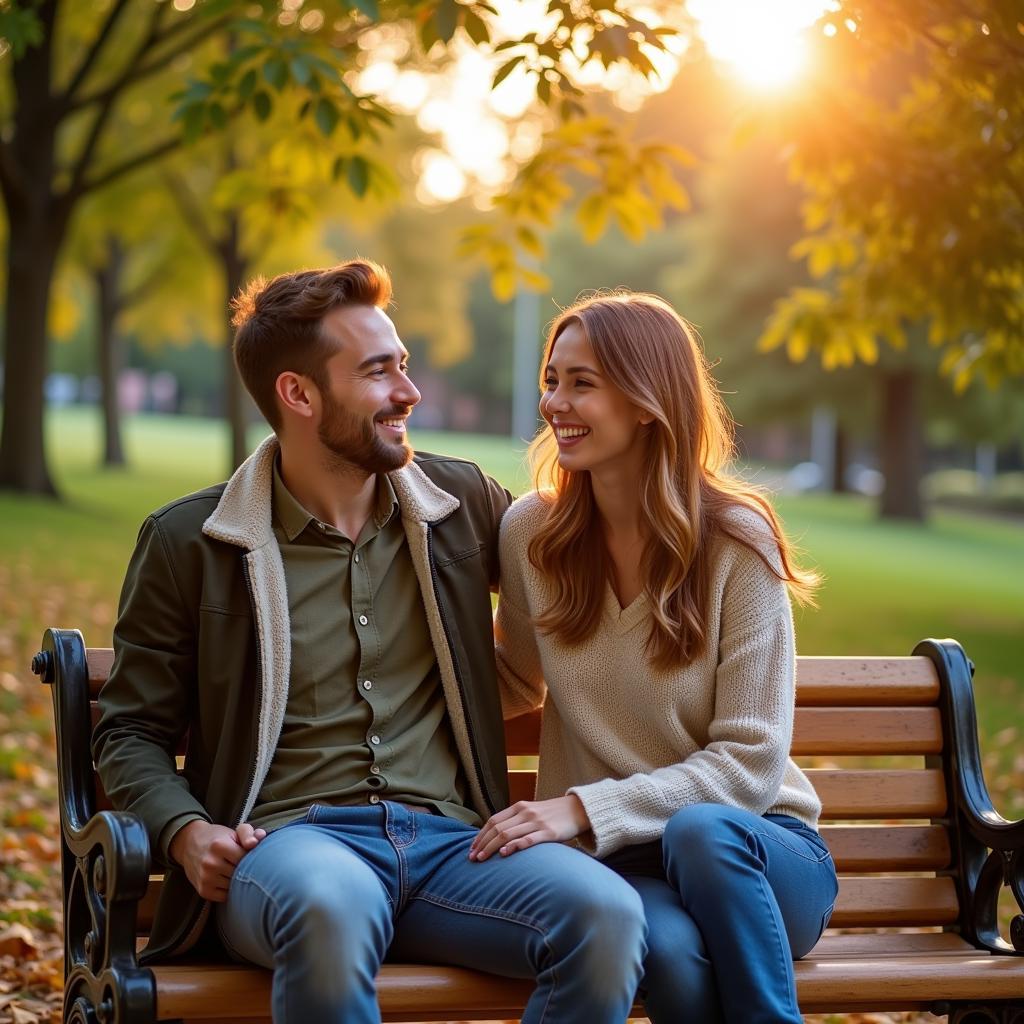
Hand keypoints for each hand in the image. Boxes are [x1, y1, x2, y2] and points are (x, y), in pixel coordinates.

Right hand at [169, 820, 265, 901]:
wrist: (189, 845)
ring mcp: (206, 879)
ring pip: (234, 885)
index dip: (252, 857)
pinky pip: (225, 896)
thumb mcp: (233, 830)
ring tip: (236, 871)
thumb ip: (248, 833)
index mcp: (219, 846)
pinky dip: (230, 890)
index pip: (246, 857)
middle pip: (241, 872)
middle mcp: (210, 863)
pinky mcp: (203, 891)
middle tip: (245, 864)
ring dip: (238, 881)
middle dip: (246, 869)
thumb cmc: (217, 837)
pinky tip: (228, 880)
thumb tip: (256, 842)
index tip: (250, 855)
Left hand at [469, 796, 590, 861]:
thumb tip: (496, 837)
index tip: (472, 848)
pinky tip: (504, 854)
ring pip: (508, 834)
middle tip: (472, 858)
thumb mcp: (532, 812)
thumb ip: (516, 821)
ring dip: (491, 848)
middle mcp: (526, 812)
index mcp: (519, 807)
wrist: (578, 809)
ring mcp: (537, 822)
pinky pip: (527, 840)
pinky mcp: (548, 833)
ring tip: (482, 859)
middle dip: (482, 844)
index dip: (480, 835)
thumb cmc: (552, 815)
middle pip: (497, 829)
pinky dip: (513, 846)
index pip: (493, 820)